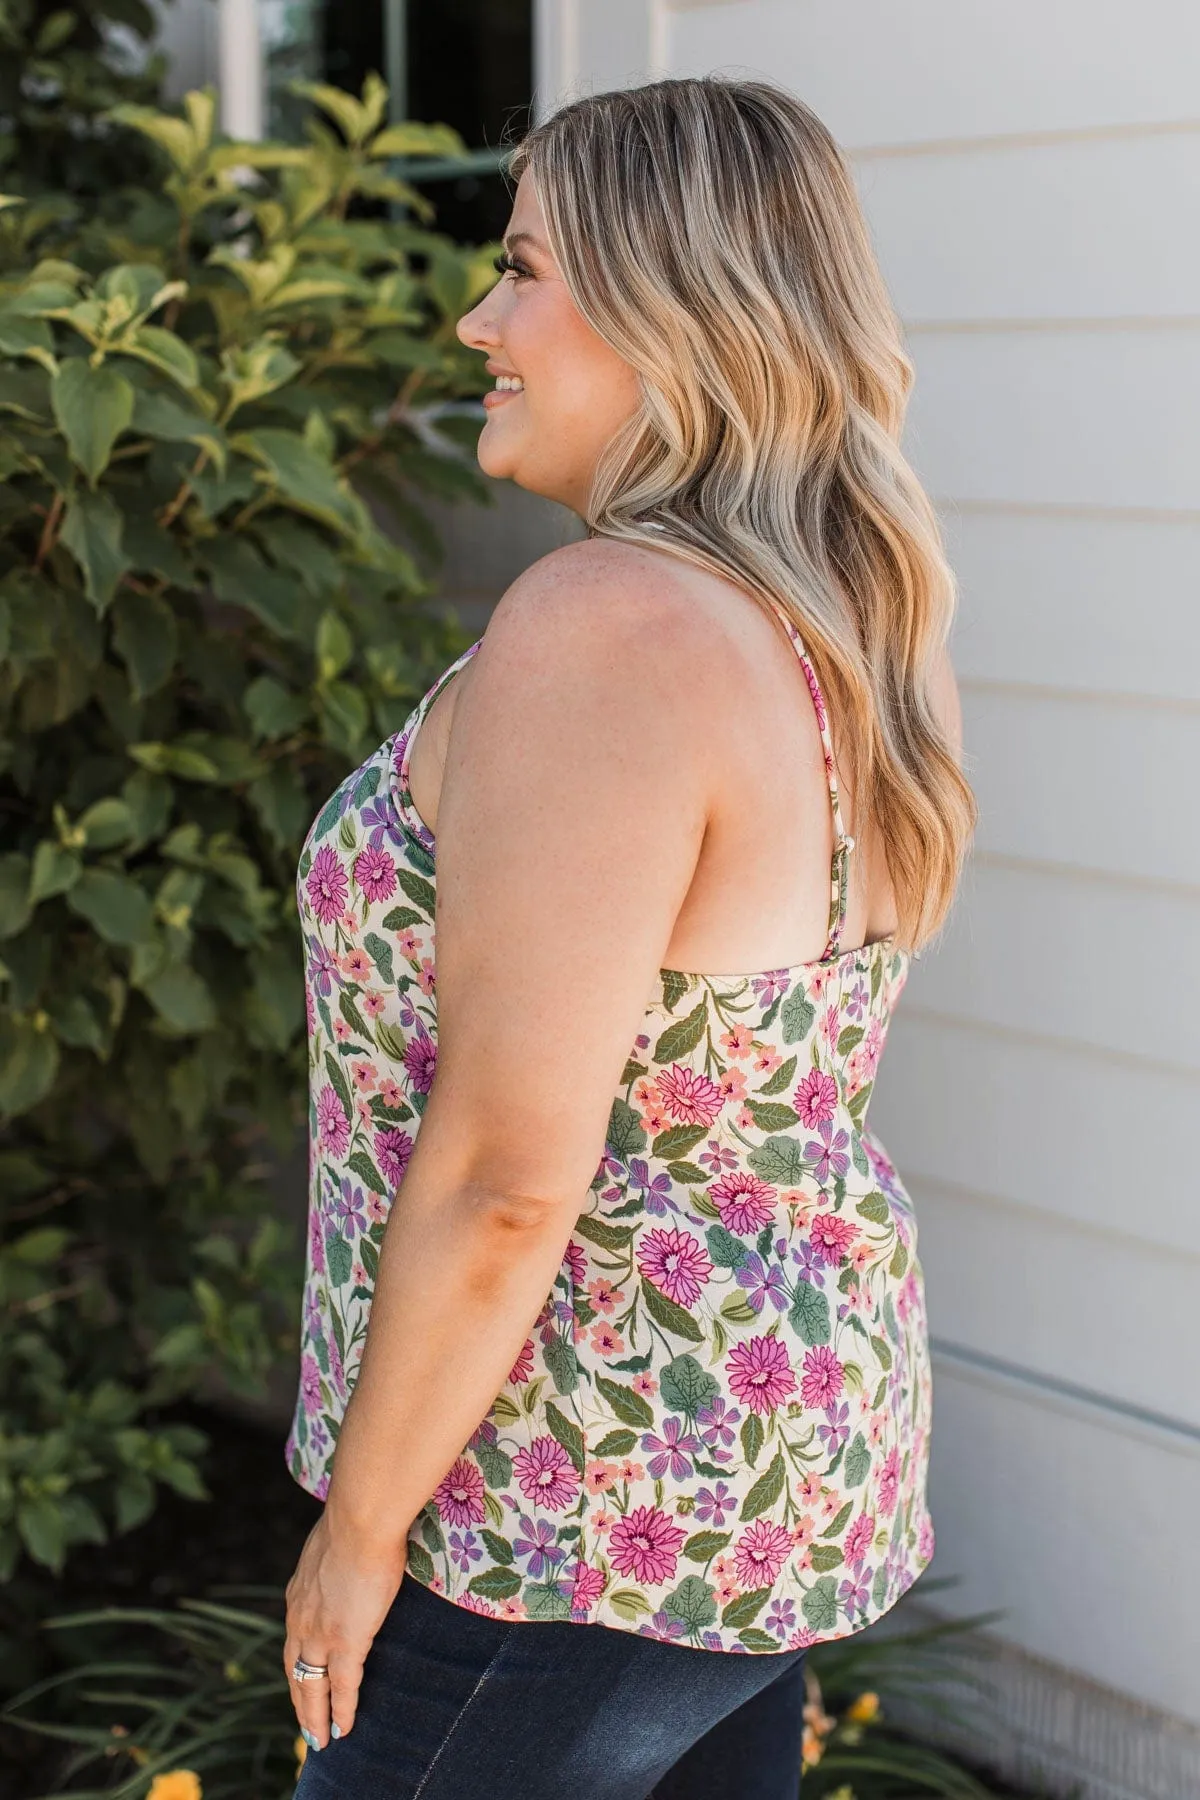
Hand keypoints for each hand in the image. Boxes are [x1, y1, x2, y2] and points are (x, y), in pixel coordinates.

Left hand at [284, 1509, 407, 1750]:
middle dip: (300, 1701)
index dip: (296, 1666)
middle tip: (306, 1726)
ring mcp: (321, 1634)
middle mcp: (301, 1620)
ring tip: (320, 1739)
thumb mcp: (331, 1543)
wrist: (359, 1519)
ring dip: (314, 1716)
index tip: (300, 1682)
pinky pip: (343, 1687)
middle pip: (295, 1671)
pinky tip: (344, 1728)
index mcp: (298, 1595)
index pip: (292, 1641)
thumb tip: (344, 1550)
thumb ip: (333, 1559)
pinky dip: (343, 1710)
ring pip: (312, 1687)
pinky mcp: (346, 1642)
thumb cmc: (354, 1520)